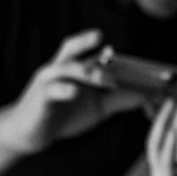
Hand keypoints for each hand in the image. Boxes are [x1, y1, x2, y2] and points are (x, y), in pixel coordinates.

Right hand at [0, 29, 147, 154]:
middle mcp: (60, 69)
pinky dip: (65, 90)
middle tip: (111, 50)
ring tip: (107, 80)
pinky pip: (52, 90)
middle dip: (86, 43)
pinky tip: (75, 92)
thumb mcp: (97, 107)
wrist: (30, 133)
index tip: (134, 59)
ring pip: (65, 68)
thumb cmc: (64, 115)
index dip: (113, 54)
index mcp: (75, 69)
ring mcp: (49, 82)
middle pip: (71, 48)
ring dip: (87, 71)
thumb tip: (146, 96)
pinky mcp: (41, 98)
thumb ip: (119, 99)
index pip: (93, 53)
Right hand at [146, 100, 176, 175]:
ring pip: (158, 143)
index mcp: (170, 175)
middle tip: (173, 93)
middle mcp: (162, 175)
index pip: (167, 140)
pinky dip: (169, 144)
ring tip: (172, 101)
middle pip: (158, 135)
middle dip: (165, 114)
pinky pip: (165, 161)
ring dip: (165, 122)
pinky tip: (176, 129)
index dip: (172, 120)